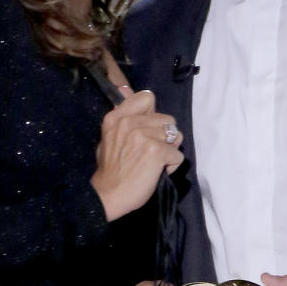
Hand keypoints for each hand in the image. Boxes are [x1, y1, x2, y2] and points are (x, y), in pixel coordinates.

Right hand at [90, 90, 182, 221]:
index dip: (153, 113)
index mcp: (117, 117)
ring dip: (170, 151)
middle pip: (167, 119)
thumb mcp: (108, 137)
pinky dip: (172, 166)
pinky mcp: (157, 151)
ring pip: (176, 135)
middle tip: (152, 152)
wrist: (108, 195)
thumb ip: (122, 119)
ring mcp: (144, 136)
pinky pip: (178, 155)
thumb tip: (125, 90)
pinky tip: (157, 173)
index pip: (147, 97)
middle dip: (165, 136)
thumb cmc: (110, 171)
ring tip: (155, 163)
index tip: (148, 128)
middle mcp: (130, 122)